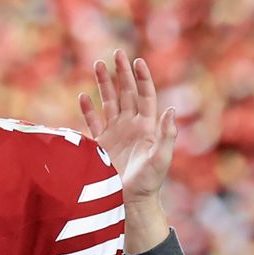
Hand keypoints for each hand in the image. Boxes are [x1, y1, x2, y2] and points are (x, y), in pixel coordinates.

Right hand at [79, 50, 176, 204]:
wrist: (130, 201)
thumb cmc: (149, 182)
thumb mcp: (161, 159)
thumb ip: (166, 135)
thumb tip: (170, 109)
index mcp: (147, 126)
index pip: (145, 95)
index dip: (142, 78)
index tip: (137, 61)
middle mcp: (131, 126)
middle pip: (126, 93)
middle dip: (122, 73)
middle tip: (117, 53)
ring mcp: (115, 133)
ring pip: (108, 102)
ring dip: (104, 84)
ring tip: (98, 65)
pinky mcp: (101, 144)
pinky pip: (93, 122)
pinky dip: (88, 109)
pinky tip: (83, 96)